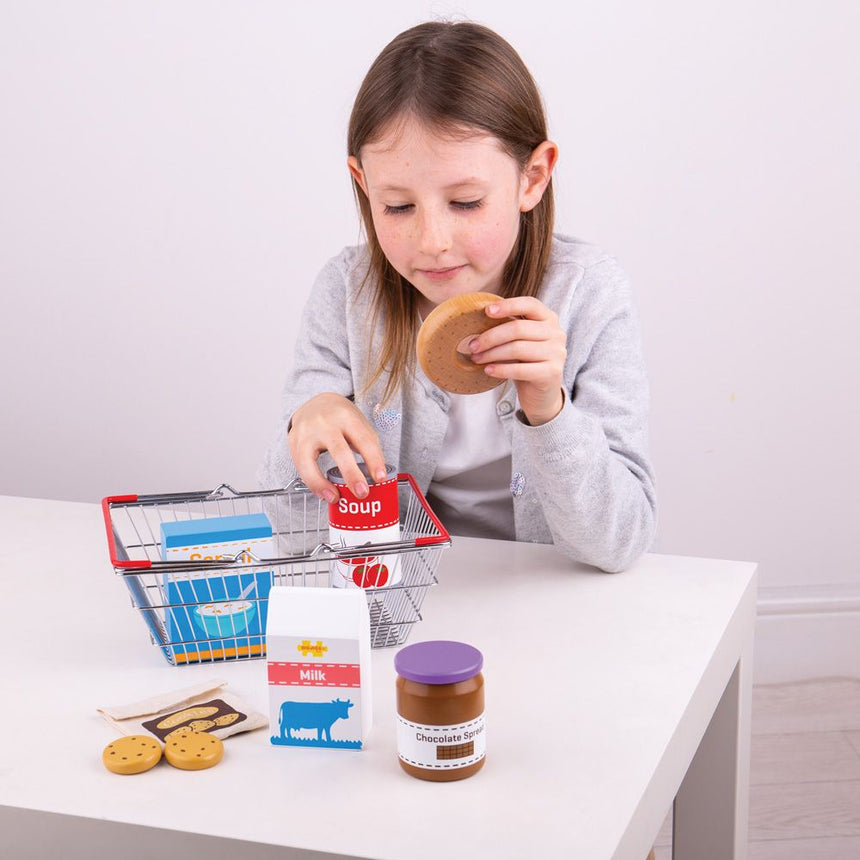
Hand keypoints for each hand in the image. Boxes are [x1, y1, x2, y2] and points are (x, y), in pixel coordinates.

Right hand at [288, 393, 387, 501]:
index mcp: (346, 417)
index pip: (363, 439)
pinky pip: (301, 466)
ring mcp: (306, 432)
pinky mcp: (294, 442)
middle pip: (338, 449)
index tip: (381, 478)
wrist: (316, 403)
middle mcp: (324, 423)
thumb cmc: (341, 418)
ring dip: (321, 483)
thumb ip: (368, 446)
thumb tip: (377, 476)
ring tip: (335, 498)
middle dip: (351, 474)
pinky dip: (312, 482)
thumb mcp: (359, 424)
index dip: (373, 460)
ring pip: (309, 460)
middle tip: (362, 493)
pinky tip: (323, 492)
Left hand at [466, 296, 565, 424]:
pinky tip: (488, 370)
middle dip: (491, 337)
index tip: (486, 311)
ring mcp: (557, 353)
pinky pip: (521, 369)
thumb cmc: (526, 362)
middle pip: (518, 329)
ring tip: (476, 359)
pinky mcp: (552, 373)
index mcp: (549, 318)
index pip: (530, 304)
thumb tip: (475, 321)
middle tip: (472, 345)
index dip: (508, 306)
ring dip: (492, 354)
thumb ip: (509, 327)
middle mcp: (556, 333)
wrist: (541, 393)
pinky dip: (501, 369)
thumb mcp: (520, 340)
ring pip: (517, 349)